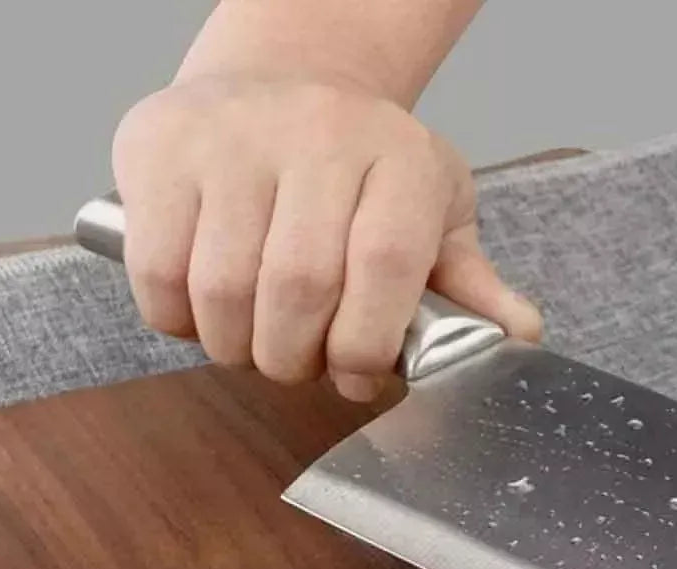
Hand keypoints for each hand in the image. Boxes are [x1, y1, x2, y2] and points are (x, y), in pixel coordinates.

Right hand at [111, 74, 541, 401]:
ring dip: (237, 348)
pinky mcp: (160, 149)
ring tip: (254, 340)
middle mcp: (317, 134)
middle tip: (298, 363)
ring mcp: (231, 137)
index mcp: (399, 158)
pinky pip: (159, 274)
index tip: (356, 377)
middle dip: (295, 360)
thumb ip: (469, 280)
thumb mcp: (433, 210)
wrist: (284, 82)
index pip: (384, 267)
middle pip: (298, 288)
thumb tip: (517, 337)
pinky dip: (177, 321)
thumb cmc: (366, 164)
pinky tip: (203, 312)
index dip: (365, 347)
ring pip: (222, 291)